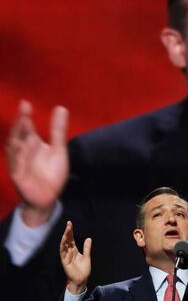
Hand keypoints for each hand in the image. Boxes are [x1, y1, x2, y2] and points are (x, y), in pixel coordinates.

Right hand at [6, 100, 68, 225]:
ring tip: (22, 125)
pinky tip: (19, 148)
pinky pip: (15, 166)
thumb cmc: (52, 172)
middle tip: (24, 110)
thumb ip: (58, 131)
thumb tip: (61, 107)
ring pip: (14, 150)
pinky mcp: (18, 177)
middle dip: (20, 123)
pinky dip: (17, 158)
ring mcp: (19, 164)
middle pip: (18, 135)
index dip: (25, 116)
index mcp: (31, 143)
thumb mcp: (58, 150)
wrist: (48, 197)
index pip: (27, 127)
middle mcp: (23, 151)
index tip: (26, 103)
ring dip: (17, 138)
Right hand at [60, 221, 91, 293]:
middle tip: (69, 224)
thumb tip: (88, 238)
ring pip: (64, 244)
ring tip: (67, 229)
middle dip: (67, 232)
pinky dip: (62, 245)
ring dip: (65, 236)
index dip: (70, 232)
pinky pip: (62, 251)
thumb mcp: (87, 256)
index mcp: (74, 250)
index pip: (71, 239)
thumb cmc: (83, 270)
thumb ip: (87, 248)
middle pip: (67, 240)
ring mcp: (66, 256)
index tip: (70, 224)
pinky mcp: (64, 261)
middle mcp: (69, 252)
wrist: (81, 280)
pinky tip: (64, 239)